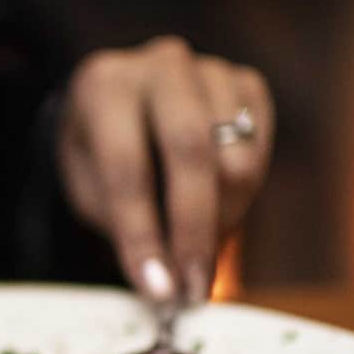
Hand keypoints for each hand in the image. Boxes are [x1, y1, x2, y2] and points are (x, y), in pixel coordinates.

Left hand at [57, 36, 272, 303]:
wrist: (127, 110)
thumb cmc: (102, 157)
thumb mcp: (92, 190)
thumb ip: (126, 228)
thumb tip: (167, 289)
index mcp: (104, 84)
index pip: (126, 165)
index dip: (143, 234)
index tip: (158, 290)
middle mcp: (160, 64)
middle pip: (191, 149)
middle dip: (195, 229)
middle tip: (194, 287)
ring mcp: (209, 70)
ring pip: (235, 157)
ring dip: (222, 218)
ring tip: (198, 243)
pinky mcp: (247, 84)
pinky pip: (260, 150)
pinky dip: (244, 193)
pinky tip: (217, 204)